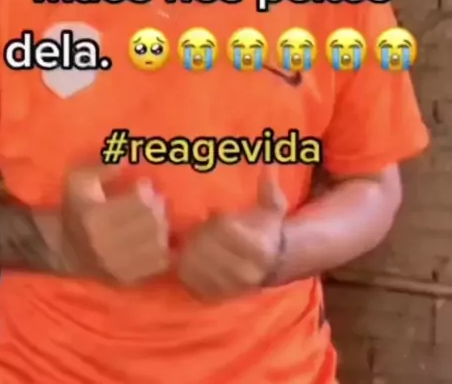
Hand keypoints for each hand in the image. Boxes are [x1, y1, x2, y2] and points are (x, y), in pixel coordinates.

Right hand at [35, 165, 169, 285]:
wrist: (64, 249)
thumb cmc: (75, 209)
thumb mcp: (78, 181)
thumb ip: (102, 167)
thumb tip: (126, 159)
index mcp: (94, 218)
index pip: (136, 204)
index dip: (146, 191)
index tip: (145, 185)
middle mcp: (105, 244)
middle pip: (150, 223)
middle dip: (159, 207)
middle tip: (158, 199)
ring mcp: (116, 265)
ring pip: (157, 244)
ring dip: (164, 227)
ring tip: (159, 218)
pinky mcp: (125, 279)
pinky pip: (158, 264)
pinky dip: (165, 249)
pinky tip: (159, 238)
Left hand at [176, 168, 287, 300]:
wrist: (271, 264)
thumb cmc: (266, 230)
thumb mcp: (273, 208)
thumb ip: (269, 185)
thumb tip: (270, 160)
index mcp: (258, 248)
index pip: (224, 228)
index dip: (217, 219)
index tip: (217, 215)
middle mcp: (245, 273)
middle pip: (206, 246)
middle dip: (200, 233)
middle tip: (201, 227)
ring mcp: (229, 288)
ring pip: (194, 263)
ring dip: (189, 248)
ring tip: (194, 240)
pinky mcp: (214, 296)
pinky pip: (189, 279)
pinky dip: (184, 266)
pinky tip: (189, 255)